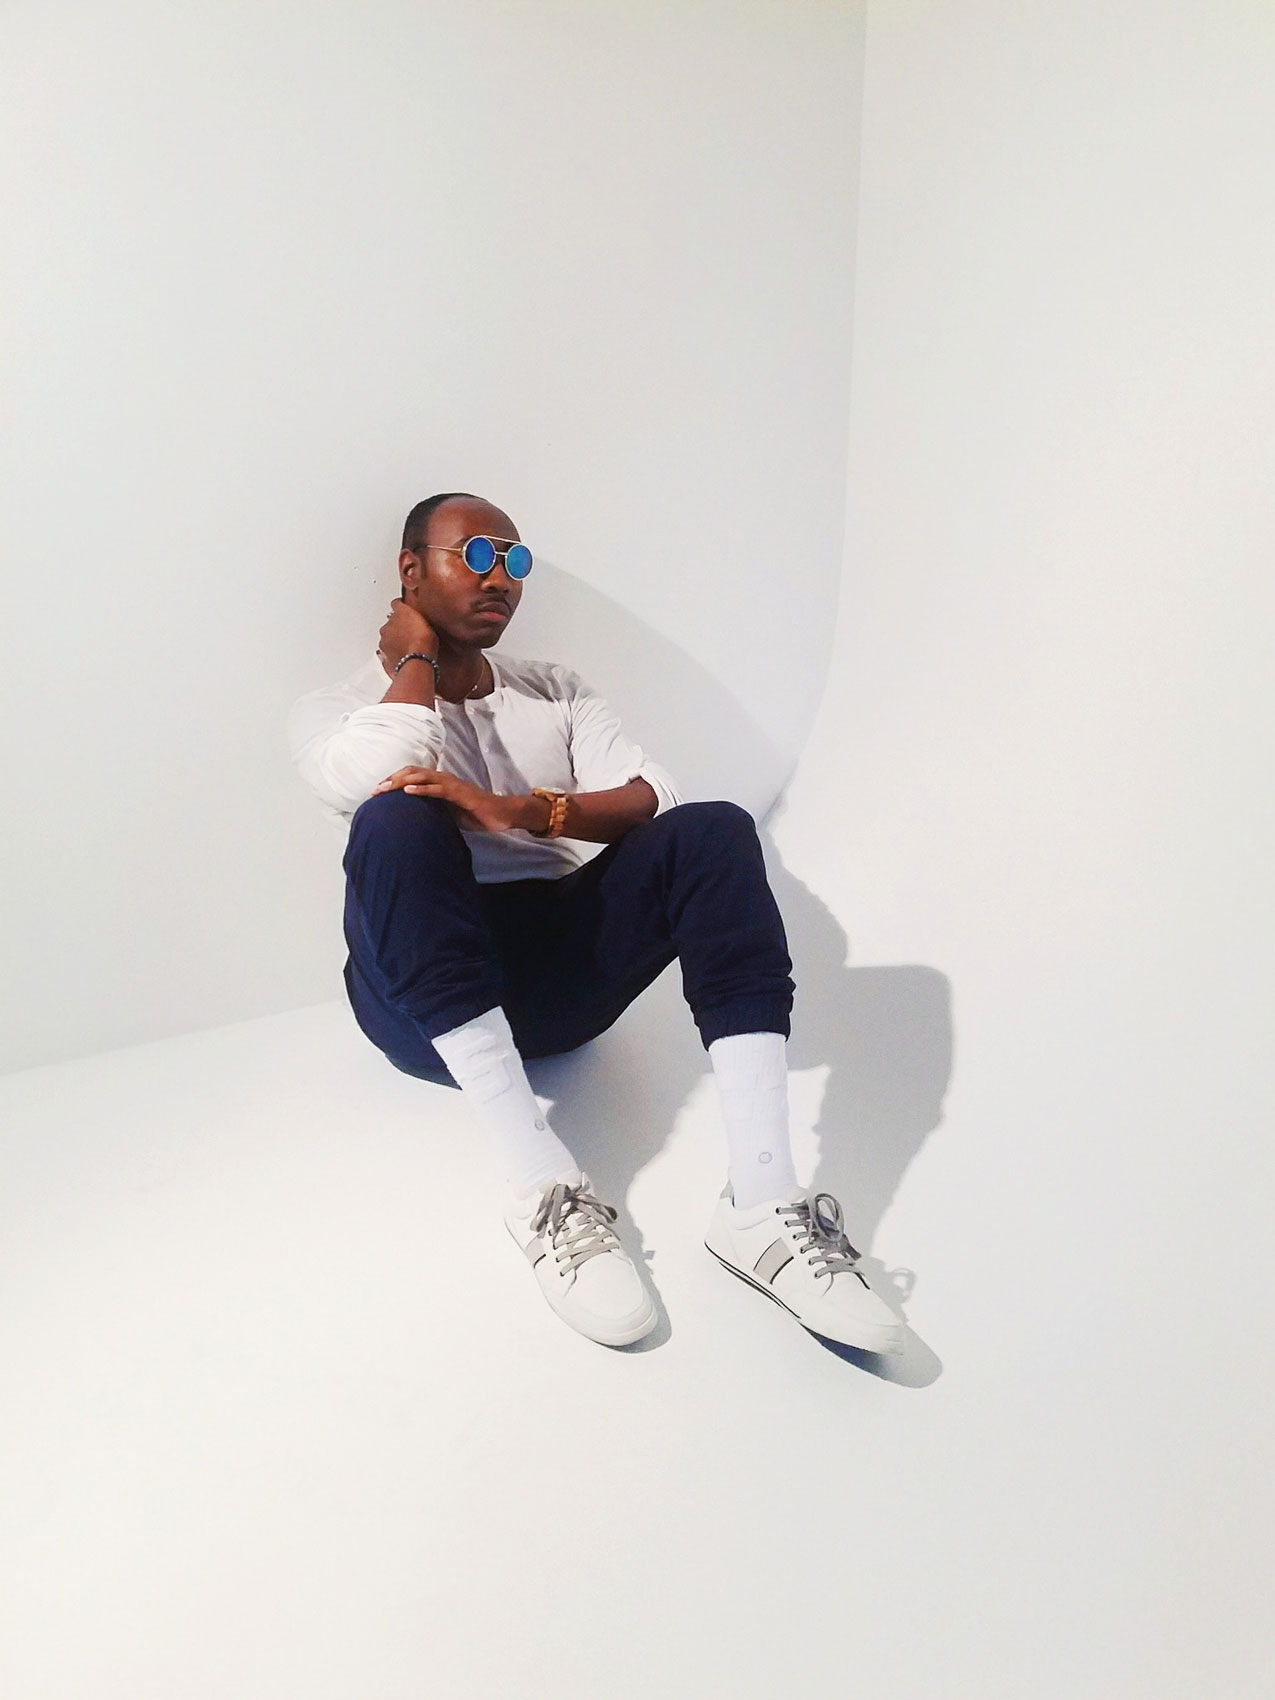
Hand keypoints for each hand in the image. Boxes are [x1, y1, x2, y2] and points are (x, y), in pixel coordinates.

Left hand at [371, 768, 524, 833]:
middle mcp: (443, 779)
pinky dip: (422, 789)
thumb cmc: (476, 813)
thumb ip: (433, 810)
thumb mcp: (449, 813)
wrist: (501, 814)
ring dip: (401, 782)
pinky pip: (438, 789)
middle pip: (411, 773)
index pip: (411, 776)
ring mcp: (451, 784)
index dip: (393, 781)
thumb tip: (415, 818)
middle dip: (391, 780)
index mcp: (439, 782)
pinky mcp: (460, 793)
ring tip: (385, 789)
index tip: (377, 792)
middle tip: (374, 791)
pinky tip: (408, 792)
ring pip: (421, 777)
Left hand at [377, 597, 438, 676]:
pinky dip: (392, 655)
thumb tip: (417, 616)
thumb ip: (418, 618)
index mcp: (398, 614)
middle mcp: (387, 626)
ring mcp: (384, 643)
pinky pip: (387, 655)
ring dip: (395, 642)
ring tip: (408, 648)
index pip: (396, 604)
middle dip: (398, 627)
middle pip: (390, 623)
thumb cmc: (424, 642)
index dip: (401, 606)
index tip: (403, 607)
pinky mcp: (384, 658)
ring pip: (387, 639)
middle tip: (410, 633)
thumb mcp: (428, 623)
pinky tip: (403, 658)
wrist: (417, 662)